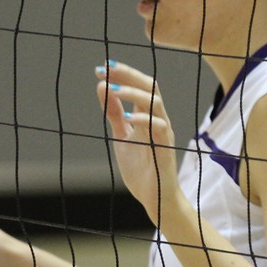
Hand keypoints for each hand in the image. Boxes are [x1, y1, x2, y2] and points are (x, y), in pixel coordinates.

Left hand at [96, 60, 182, 224]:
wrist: (155, 198)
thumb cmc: (141, 168)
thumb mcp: (121, 136)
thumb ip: (114, 113)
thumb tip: (103, 86)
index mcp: (148, 116)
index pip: (140, 86)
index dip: (122, 74)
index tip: (101, 67)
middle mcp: (159, 121)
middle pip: (150, 87)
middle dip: (128, 75)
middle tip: (106, 68)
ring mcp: (164, 134)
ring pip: (156, 103)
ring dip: (133, 93)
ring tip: (111, 88)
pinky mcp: (165, 150)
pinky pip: (160, 128)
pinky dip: (144, 119)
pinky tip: (126, 117)